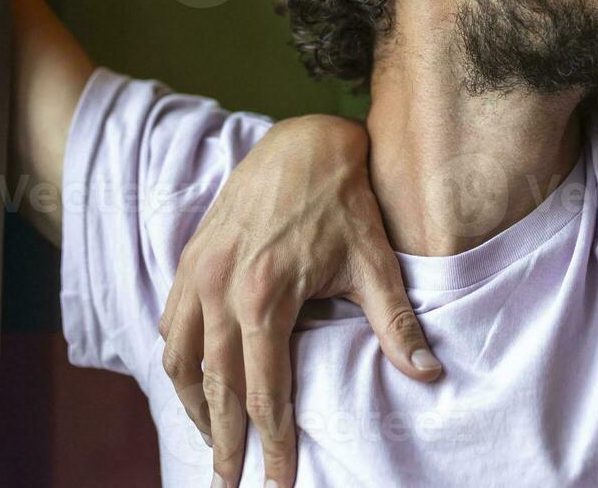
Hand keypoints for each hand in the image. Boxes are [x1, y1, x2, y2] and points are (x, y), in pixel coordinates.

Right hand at [157, 115, 440, 487]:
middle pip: (214, 386)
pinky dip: (177, 360)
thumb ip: (395, 324)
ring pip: (179, 360)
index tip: (277, 481)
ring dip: (192, 406)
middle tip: (228, 482)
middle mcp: (221, 288)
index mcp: (267, 295)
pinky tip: (192, 382)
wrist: (305, 143)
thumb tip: (428, 374)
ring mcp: (198, 272)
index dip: (271, 442)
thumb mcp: (374, 262)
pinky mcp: (190, 258)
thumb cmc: (344, 202)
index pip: (264, 391)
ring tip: (210, 441)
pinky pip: (169, 324)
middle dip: (223, 441)